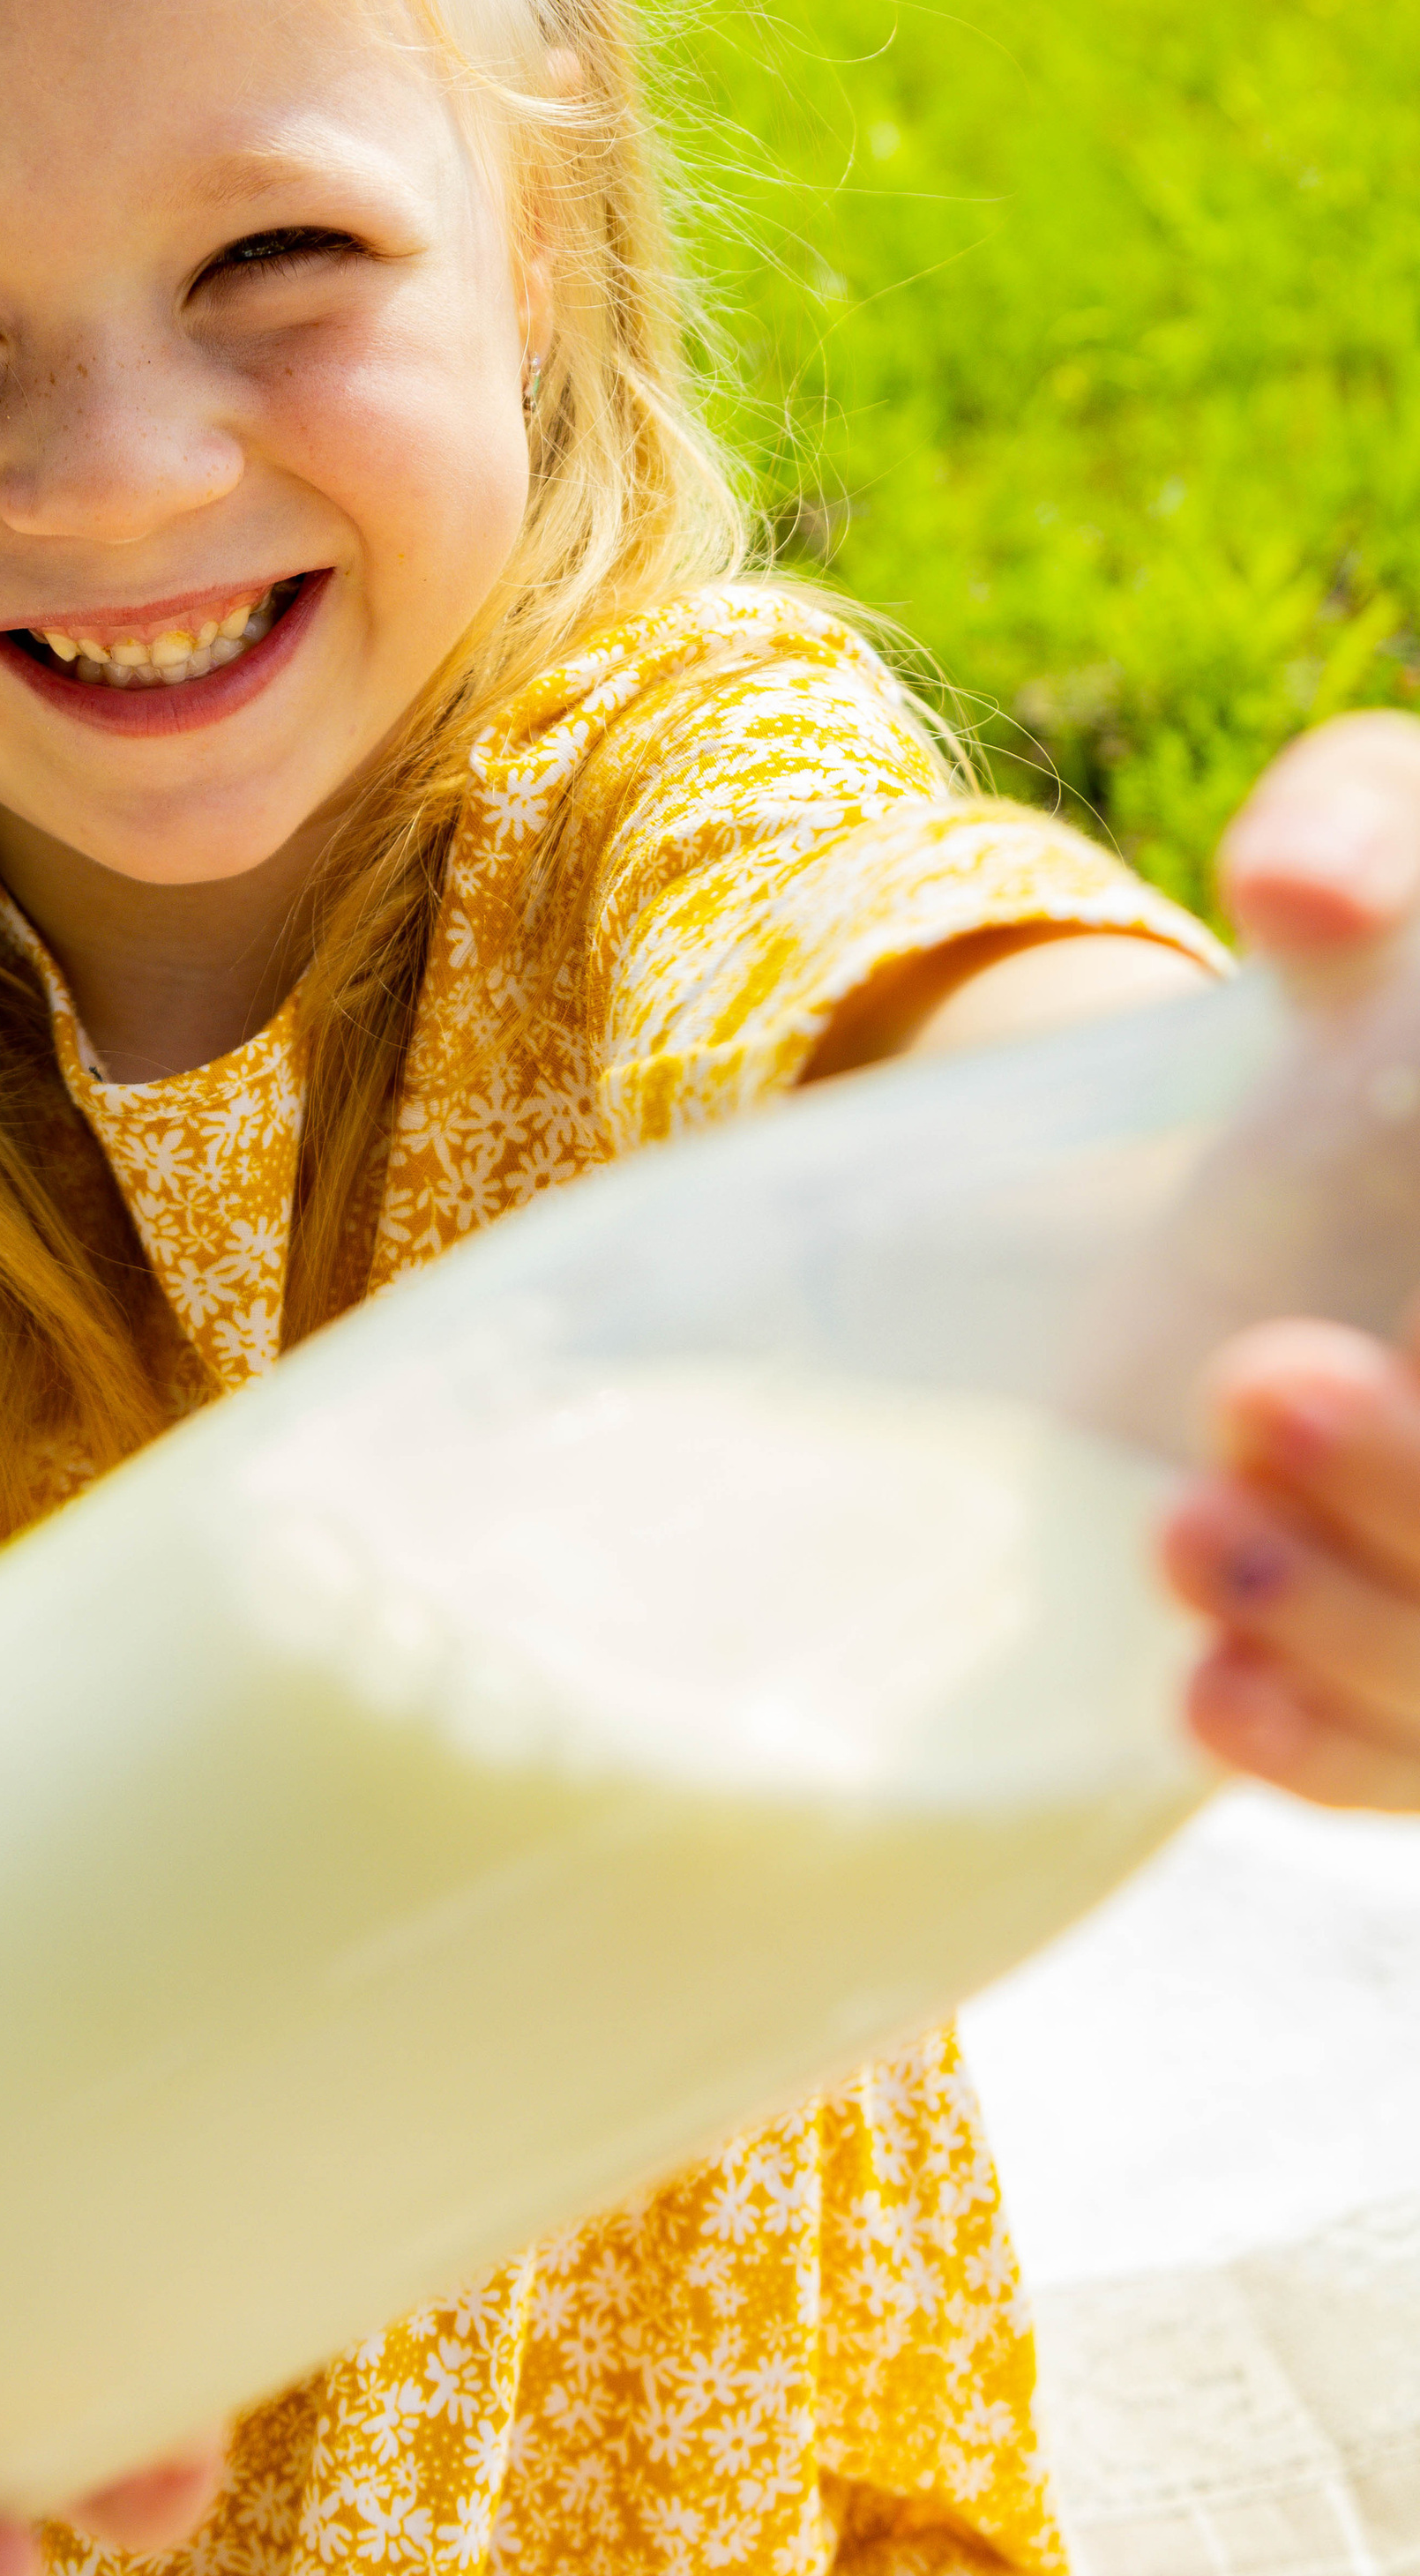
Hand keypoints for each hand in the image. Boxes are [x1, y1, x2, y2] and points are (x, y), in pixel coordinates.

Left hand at [1160, 714, 1419, 1807]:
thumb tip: (1296, 884)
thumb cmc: (1391, 967)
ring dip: (1369, 1638)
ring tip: (1183, 1533)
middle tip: (1251, 1389)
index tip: (1347, 1338)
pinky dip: (1331, 1752)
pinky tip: (1207, 1693)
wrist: (1311, 1127)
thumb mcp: (1389, 842)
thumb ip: (1363, 822)